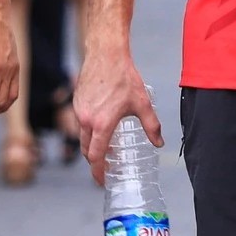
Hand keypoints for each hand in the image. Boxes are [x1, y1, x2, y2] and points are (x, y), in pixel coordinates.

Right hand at [74, 46, 161, 186]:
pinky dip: (89, 129)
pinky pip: (81, 122)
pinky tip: (101, 125)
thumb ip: (151, 126)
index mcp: (102, 124)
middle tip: (105, 168)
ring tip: (106, 147)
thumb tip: (159, 143)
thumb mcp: (142, 103)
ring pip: (83, 136)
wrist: (106, 54)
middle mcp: (87, 120)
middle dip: (95, 161)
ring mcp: (79, 111)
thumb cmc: (124, 78)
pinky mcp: (77, 101)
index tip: (103, 180)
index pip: (96, 157)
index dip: (98, 172)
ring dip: (92, 145)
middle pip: (86, 150)